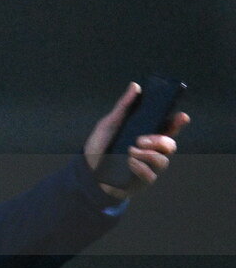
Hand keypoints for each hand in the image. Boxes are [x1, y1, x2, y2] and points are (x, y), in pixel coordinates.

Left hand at [84, 82, 190, 199]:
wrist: (86, 170)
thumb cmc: (100, 146)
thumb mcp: (109, 124)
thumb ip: (124, 106)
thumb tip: (135, 86)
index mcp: (146, 135)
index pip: (168, 128)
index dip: (177, 123)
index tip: (181, 116)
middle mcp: (150, 151)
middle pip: (170, 145)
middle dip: (160, 140)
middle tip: (141, 139)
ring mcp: (148, 167)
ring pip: (163, 161)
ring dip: (148, 155)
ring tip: (130, 151)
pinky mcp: (141, 181)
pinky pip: (151, 176)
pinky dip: (140, 168)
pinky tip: (129, 163)